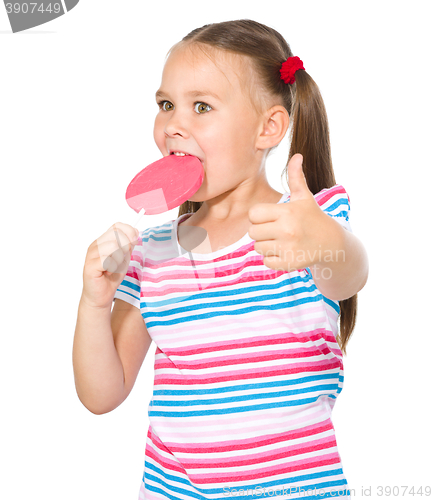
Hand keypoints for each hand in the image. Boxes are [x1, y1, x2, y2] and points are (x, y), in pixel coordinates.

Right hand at [81, 223, 140, 308]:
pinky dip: (113, 267)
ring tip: (113, 268)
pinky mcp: (90, 266)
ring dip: (118, 259)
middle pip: (116, 234)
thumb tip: (135, 233)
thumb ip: (129, 246)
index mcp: (104, 241)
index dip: (129, 231)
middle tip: (121, 259)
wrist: (101, 296)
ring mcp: (91, 255)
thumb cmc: (111, 277)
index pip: (117, 226)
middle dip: (126, 246)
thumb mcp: (124, 259)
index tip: (135, 241)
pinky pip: (107, 260)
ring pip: (113, 246)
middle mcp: (95, 245)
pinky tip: (108, 273)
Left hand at [248, 154, 336, 271]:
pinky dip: (272, 259)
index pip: (253, 214)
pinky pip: (266, 261)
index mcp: (287, 212)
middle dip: (261, 231)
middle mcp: (287, 230)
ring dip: (266, 245)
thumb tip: (297, 155)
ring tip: (281, 241)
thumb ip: (296, 177)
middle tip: (275, 230)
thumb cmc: (312, 217)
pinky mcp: (289, 263)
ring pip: (258, 247)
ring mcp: (288, 248)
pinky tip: (285, 252)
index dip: (259, 216)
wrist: (332, 243)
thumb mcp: (304, 197)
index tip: (270, 217)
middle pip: (253, 232)